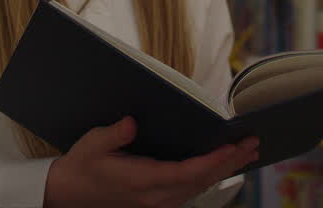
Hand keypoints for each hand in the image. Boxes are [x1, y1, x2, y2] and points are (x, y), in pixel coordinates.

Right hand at [43, 116, 258, 207]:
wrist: (69, 194)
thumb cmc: (82, 165)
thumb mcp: (92, 144)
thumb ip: (114, 135)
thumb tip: (132, 122)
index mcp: (142, 181)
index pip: (187, 173)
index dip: (213, 161)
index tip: (233, 147)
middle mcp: (155, 197)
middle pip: (201, 181)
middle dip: (229, 162)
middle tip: (253, 143)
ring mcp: (158, 203)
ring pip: (200, 188)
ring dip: (224, 170)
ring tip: (247, 152)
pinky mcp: (158, 203)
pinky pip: (191, 191)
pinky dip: (210, 177)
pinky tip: (221, 165)